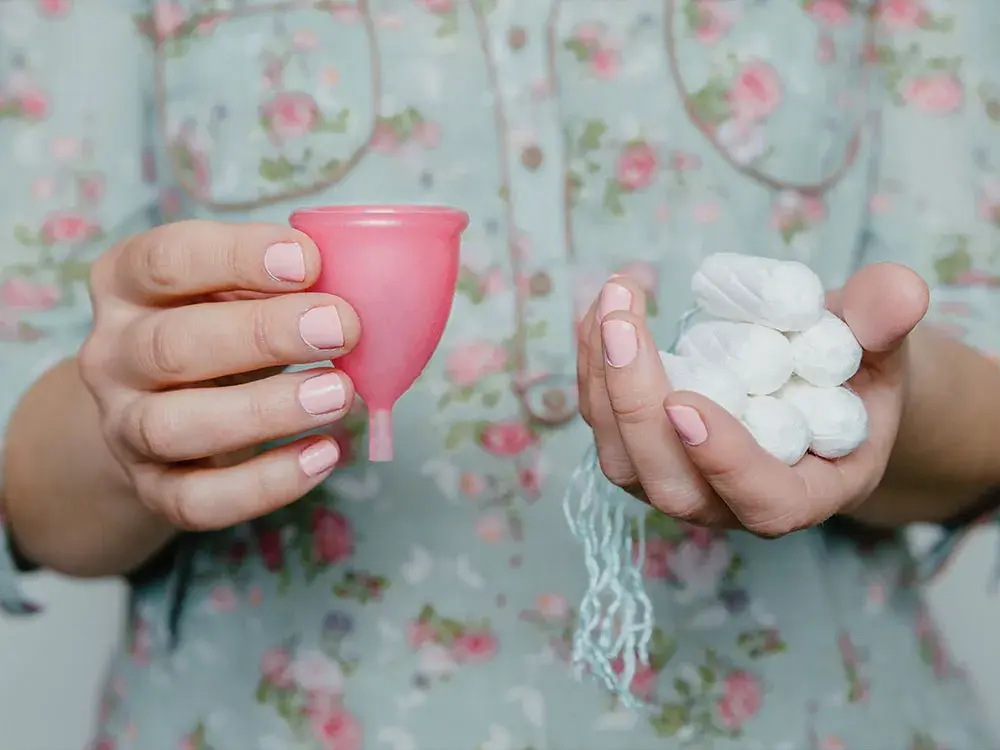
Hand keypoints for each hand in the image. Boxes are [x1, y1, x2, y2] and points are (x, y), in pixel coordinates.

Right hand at [79, 220, 360, 530]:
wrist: (166, 411)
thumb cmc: (221, 328)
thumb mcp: (236, 290)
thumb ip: (279, 283)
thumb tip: (360, 287)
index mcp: (125, 283)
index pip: (164, 260)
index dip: (236, 257)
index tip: (308, 261)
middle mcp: (112, 354)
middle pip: (171, 345)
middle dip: (263, 334)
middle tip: (341, 327)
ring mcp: (124, 426)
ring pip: (173, 426)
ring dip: (263, 411)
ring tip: (338, 394)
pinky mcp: (152, 488)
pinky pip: (197, 500)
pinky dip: (264, 484)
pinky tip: (323, 456)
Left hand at [577, 263, 928, 536]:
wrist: (815, 389)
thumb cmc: (855, 377)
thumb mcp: (883, 351)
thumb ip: (885, 327)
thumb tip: (899, 293)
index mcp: (806, 492)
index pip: (765, 503)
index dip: (724, 462)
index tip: (687, 403)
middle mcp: (732, 502)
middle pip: (670, 484)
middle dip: (637, 404)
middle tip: (625, 323)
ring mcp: (680, 481)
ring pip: (622, 458)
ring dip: (603, 379)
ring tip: (612, 302)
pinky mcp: (644, 451)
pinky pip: (605, 422)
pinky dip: (593, 365)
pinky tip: (601, 311)